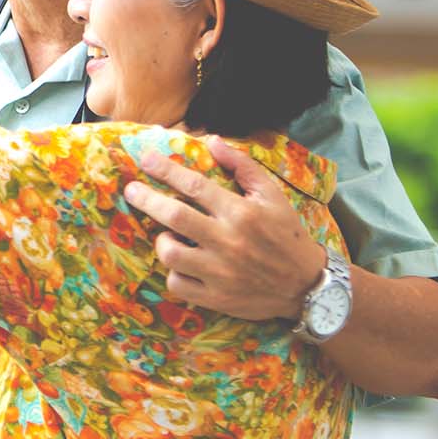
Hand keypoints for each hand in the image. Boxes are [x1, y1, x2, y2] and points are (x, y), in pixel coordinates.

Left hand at [123, 136, 323, 320]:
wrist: (306, 285)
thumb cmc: (286, 234)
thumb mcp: (272, 195)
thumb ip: (242, 166)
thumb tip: (212, 140)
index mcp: (241, 213)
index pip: (194, 185)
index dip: (165, 170)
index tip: (145, 159)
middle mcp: (228, 241)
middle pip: (174, 215)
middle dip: (146, 198)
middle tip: (131, 190)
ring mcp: (220, 272)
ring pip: (170, 253)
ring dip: (162, 240)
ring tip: (166, 235)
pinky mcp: (216, 298)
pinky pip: (177, 284)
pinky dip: (173, 273)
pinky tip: (181, 264)